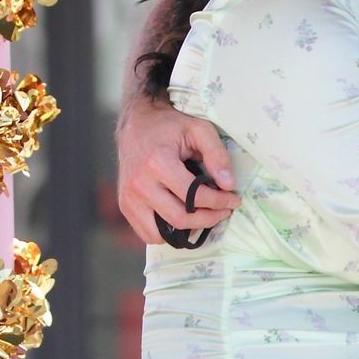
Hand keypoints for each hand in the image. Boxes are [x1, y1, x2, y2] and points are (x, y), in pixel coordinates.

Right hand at [116, 94, 241, 244]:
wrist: (136, 124)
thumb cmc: (169, 126)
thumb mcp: (198, 129)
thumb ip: (216, 154)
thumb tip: (228, 185)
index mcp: (157, 163)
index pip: (194, 196)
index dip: (219, 202)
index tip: (233, 200)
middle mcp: (139, 184)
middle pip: (180, 218)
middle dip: (208, 219)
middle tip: (224, 211)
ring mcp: (129, 197)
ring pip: (162, 234)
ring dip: (188, 230)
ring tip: (204, 216)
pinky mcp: (125, 205)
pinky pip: (148, 233)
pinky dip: (167, 233)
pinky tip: (182, 217)